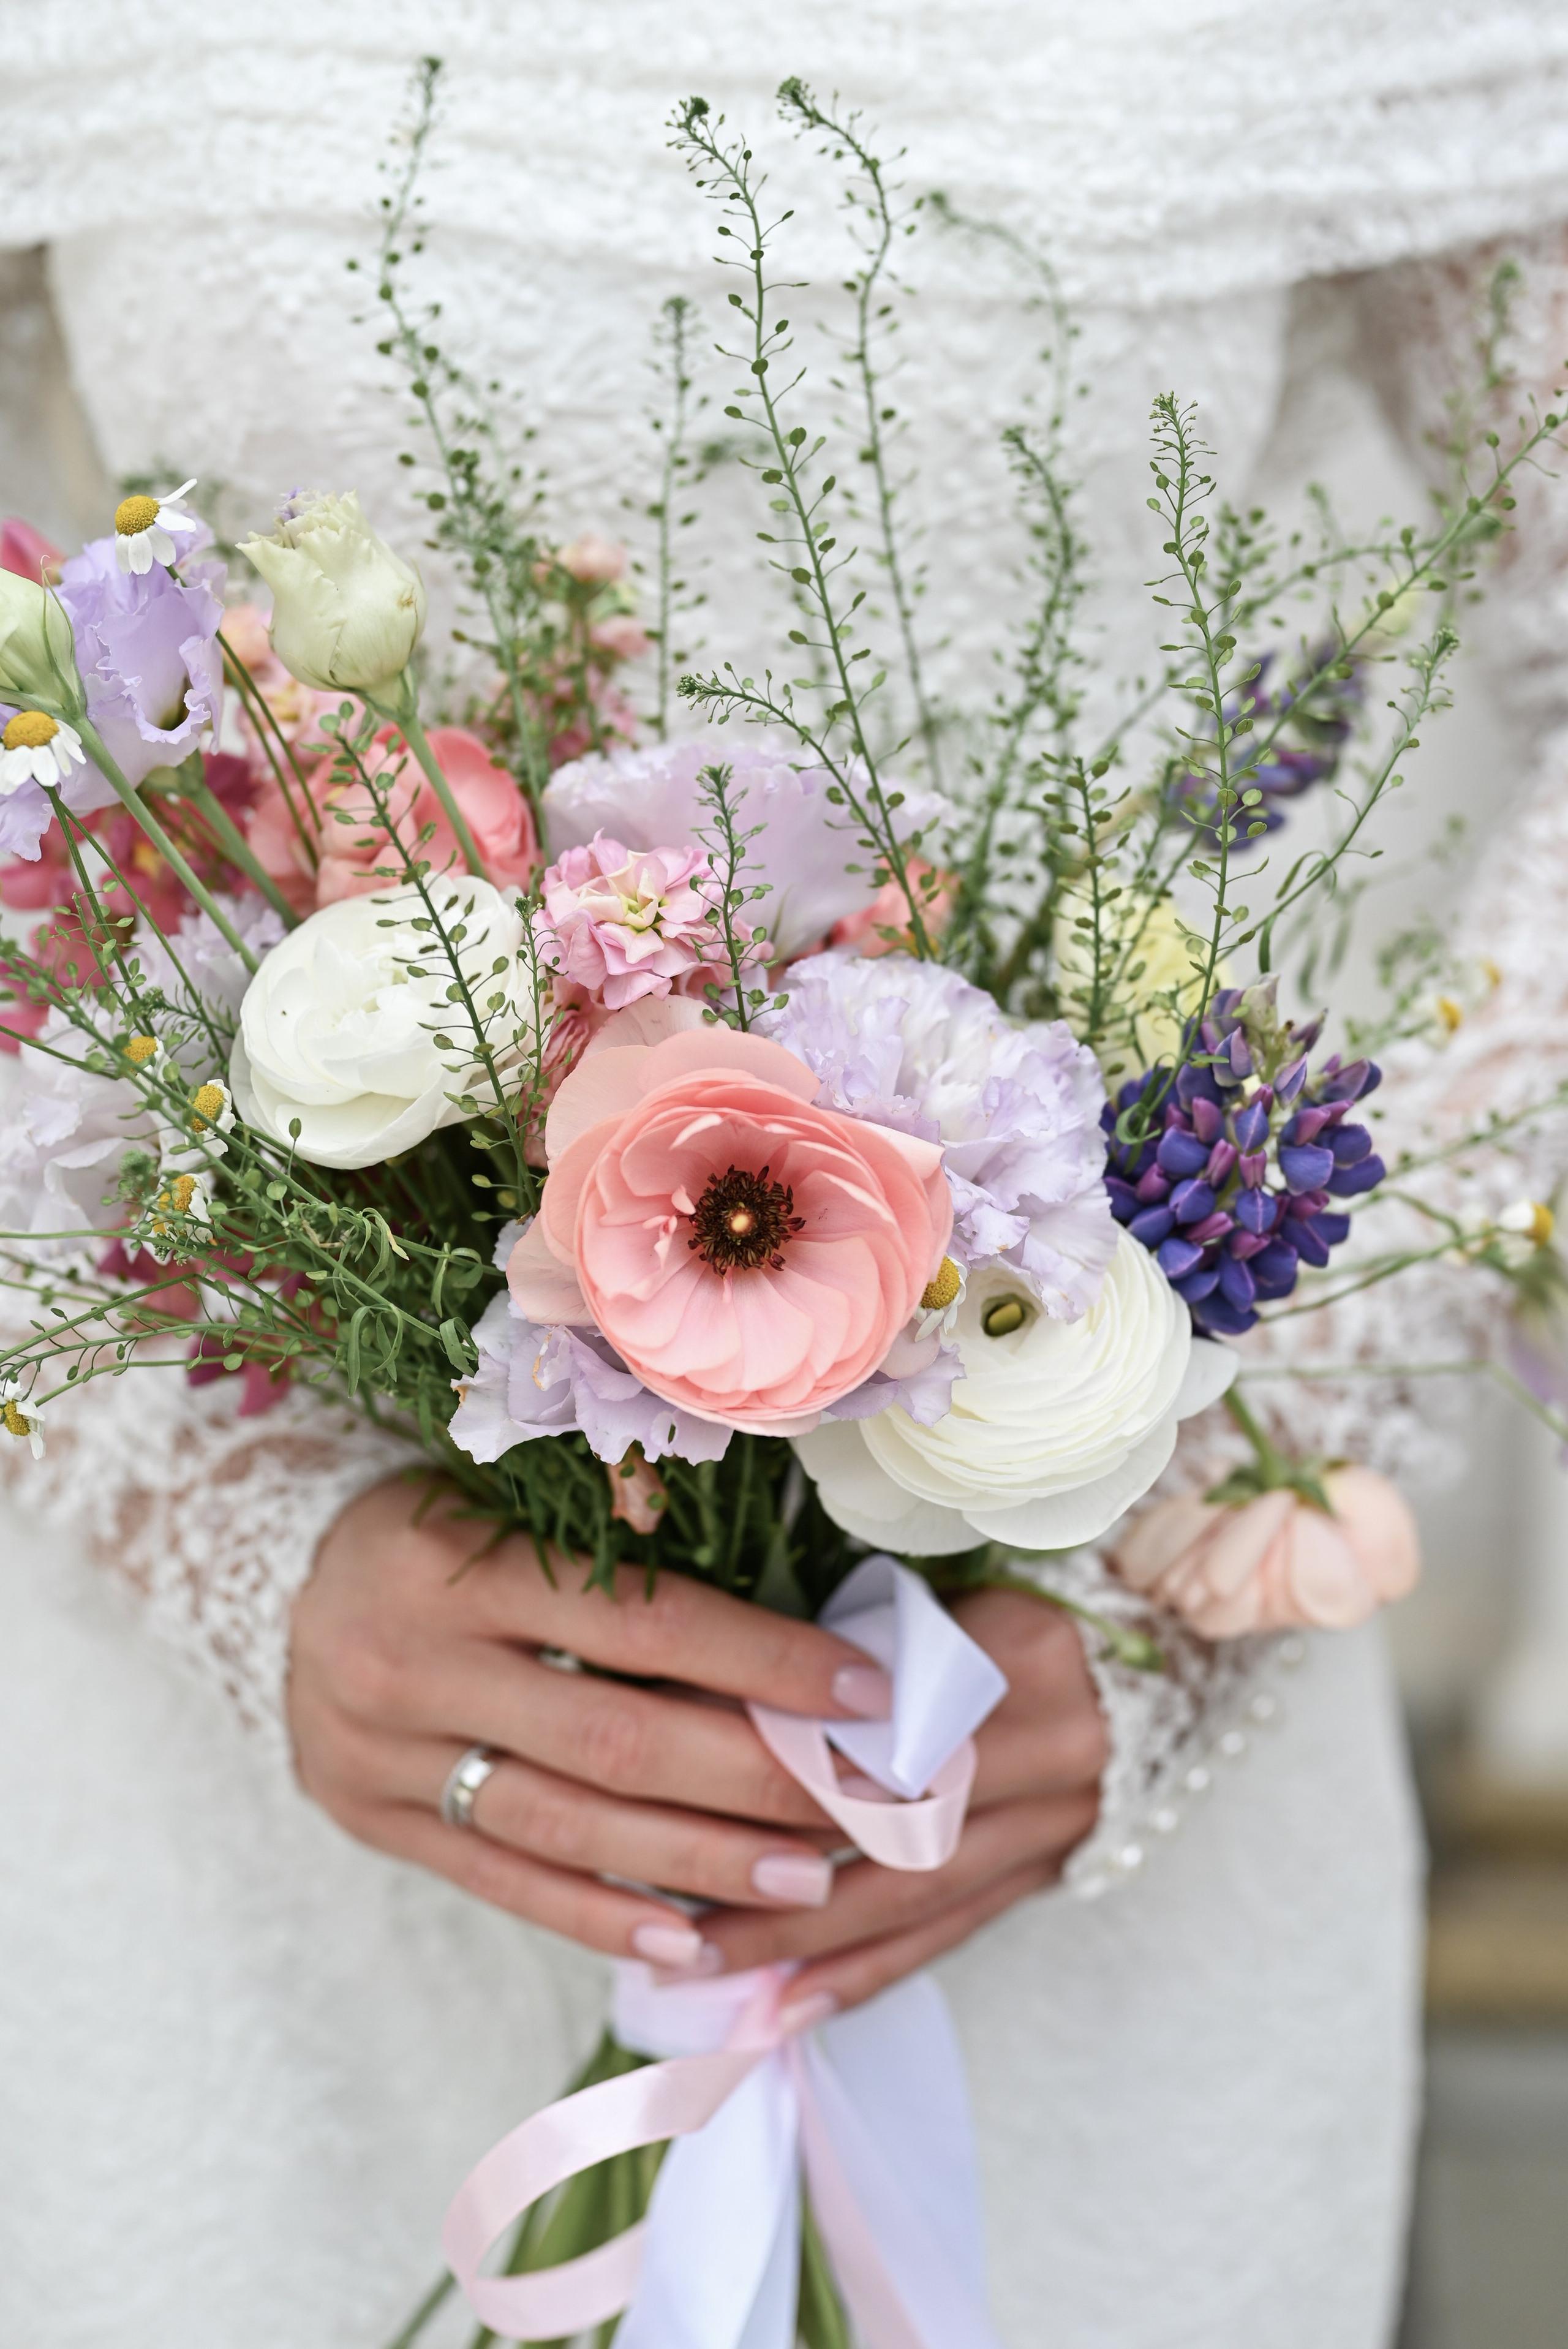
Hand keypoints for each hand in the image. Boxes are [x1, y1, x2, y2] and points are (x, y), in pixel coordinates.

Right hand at [289, 1479, 893, 1965]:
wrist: (278, 1585)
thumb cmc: (437, 1529)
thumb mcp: (504, 1493)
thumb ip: (612, 1530)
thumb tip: (756, 1568)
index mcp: (463, 1564)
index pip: (642, 1621)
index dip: (762, 1656)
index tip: (863, 1689)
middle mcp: (419, 1665)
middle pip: (614, 1738)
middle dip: (751, 1778)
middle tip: (858, 1807)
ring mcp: (390, 1757)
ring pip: (568, 1825)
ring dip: (698, 1861)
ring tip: (806, 1883)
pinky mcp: (382, 1824)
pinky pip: (506, 1882)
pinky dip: (601, 1914)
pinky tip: (688, 1939)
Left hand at [693, 1589, 1105, 2024]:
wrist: (1161, 1643)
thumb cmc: (1020, 1600)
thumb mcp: (946, 1595)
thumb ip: (854, 1645)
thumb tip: (709, 1685)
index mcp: (1020, 1656)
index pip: (876, 1723)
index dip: (775, 1761)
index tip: (671, 1788)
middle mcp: (1052, 1746)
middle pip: (888, 1824)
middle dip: (768, 1877)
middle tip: (664, 1911)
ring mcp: (1057, 1818)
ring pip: (910, 1897)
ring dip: (800, 1941)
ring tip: (700, 1972)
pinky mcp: (1049, 1866)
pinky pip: (947, 1933)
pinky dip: (864, 1973)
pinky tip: (787, 2005)